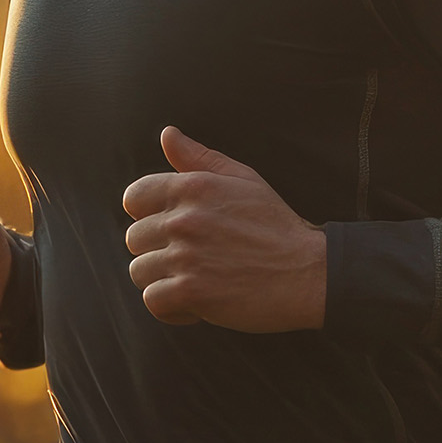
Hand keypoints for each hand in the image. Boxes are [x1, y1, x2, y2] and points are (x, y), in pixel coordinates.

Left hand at [121, 126, 326, 331]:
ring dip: (164, 280)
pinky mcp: (190, 291)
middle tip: (193, 258)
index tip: (170, 229)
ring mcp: (186, 256)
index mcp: (194, 186)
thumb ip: (200, 158)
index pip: (134, 197)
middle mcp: (184, 218)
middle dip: (159, 250)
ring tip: (195, 279)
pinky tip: (196, 303)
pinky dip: (171, 308)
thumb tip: (168, 134)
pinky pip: (153, 300)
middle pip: (135, 238)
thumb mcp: (244, 179)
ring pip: (140, 271)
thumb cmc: (276, 225)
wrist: (307, 272)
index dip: (148, 215)